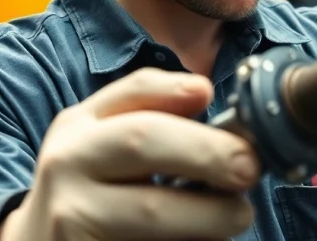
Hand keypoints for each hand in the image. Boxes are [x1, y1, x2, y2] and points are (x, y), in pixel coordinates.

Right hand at [0, 68, 259, 240]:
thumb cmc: (90, 189)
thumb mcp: (102, 141)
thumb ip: (149, 111)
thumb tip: (204, 91)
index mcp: (78, 128)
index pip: (131, 94)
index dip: (176, 90)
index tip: (213, 97)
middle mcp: (67, 166)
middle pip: (142, 142)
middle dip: (207, 151)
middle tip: (249, 168)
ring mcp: (71, 217)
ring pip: (151, 210)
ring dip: (210, 214)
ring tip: (236, 214)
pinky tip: (202, 239)